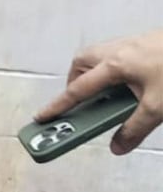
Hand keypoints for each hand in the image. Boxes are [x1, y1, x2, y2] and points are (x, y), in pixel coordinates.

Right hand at [35, 29, 162, 154]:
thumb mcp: (158, 108)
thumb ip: (134, 129)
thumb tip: (117, 147)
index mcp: (116, 65)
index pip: (78, 90)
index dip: (59, 106)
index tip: (41, 118)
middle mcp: (120, 50)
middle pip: (84, 61)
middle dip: (76, 81)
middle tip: (83, 103)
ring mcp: (136, 44)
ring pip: (102, 55)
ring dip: (97, 74)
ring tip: (108, 96)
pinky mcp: (150, 43)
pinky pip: (121, 55)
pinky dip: (116, 70)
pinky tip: (133, 86)